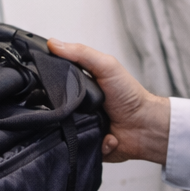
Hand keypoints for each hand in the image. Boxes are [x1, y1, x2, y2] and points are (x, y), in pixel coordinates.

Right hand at [48, 39, 169, 163]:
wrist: (147, 126)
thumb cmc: (130, 95)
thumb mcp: (106, 66)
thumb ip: (81, 53)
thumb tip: (53, 43)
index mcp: (79, 87)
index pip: (54, 83)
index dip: (48, 83)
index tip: (43, 85)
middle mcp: (77, 107)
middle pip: (54, 110)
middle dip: (61, 112)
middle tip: (73, 108)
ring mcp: (81, 126)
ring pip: (63, 132)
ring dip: (77, 129)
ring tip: (92, 123)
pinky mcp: (87, 144)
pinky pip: (80, 147)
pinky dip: (95, 142)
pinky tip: (106, 135)